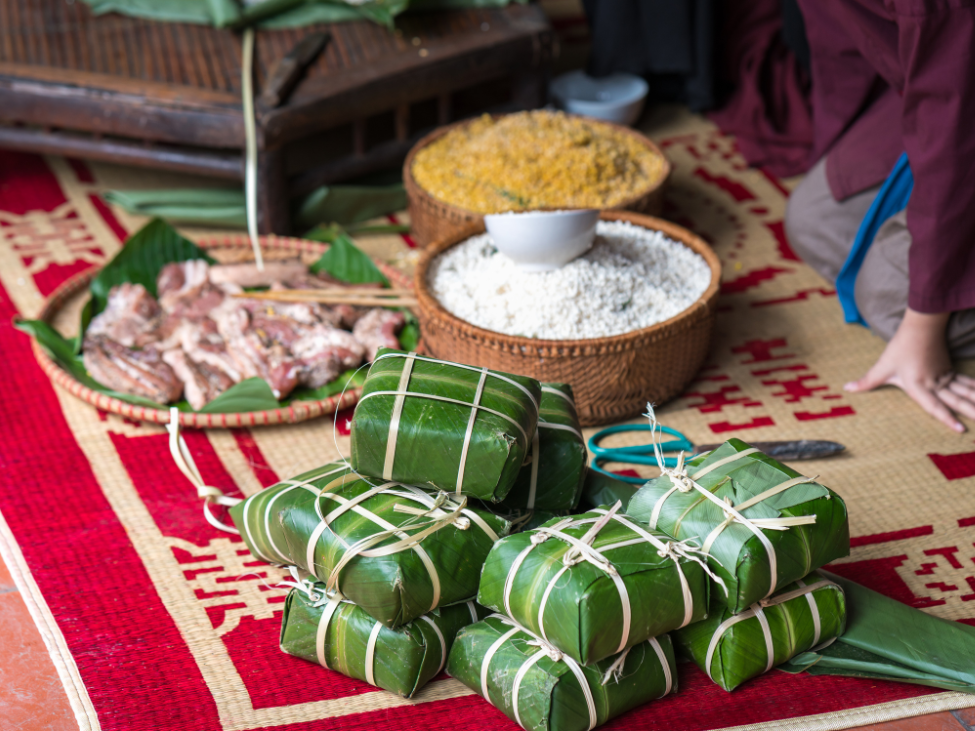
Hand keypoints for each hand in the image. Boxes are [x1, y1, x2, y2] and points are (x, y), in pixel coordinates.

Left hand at [844, 308, 974, 431]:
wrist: (921, 326)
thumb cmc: (901, 347)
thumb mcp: (882, 367)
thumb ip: (866, 381)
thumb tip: (846, 388)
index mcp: (918, 386)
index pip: (934, 406)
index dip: (947, 418)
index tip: (961, 430)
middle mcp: (935, 384)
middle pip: (956, 401)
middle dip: (972, 413)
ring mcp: (944, 377)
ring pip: (965, 392)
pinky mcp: (948, 370)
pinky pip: (965, 382)